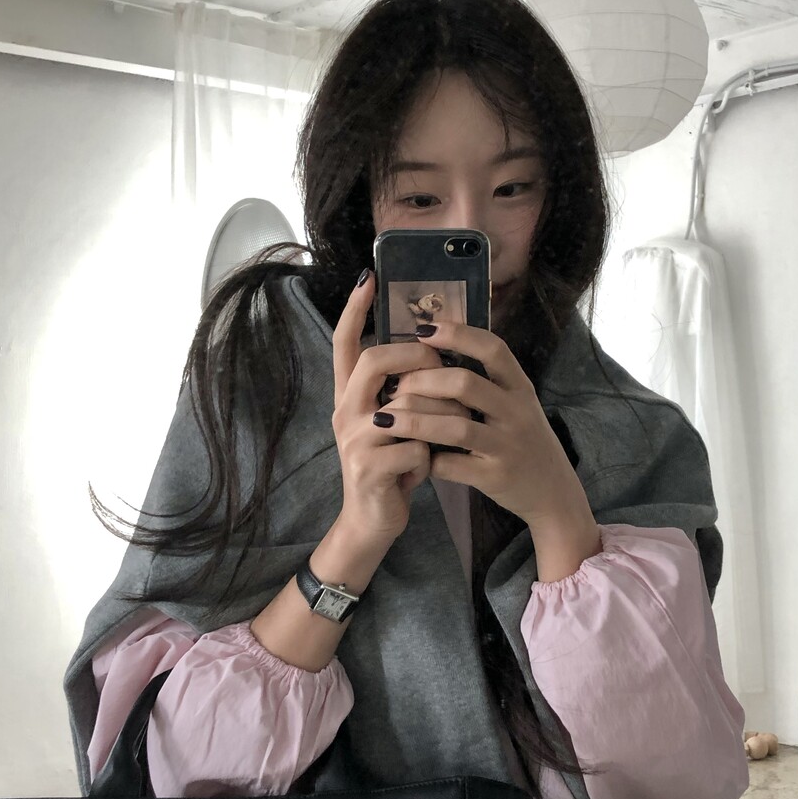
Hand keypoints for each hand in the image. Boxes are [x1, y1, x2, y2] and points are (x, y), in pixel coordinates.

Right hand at [331, 271, 462, 543]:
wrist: (372, 521)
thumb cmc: (392, 465)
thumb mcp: (393, 423)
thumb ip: (401, 390)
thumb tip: (432, 348)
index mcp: (350, 396)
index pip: (344, 343)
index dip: (354, 310)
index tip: (367, 277)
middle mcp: (345, 412)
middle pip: (374, 361)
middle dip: (415, 357)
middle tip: (440, 365)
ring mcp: (354, 441)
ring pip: (406, 405)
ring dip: (440, 414)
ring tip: (453, 427)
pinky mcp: (369, 469)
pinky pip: (416, 447)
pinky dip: (433, 456)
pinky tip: (430, 466)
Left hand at [381, 319, 584, 528]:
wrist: (554, 492)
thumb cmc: (523, 441)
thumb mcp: (517, 405)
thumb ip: (487, 381)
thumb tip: (436, 348)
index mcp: (520, 388)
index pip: (492, 349)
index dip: (457, 334)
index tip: (422, 330)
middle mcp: (517, 412)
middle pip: (465, 384)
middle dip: (423, 380)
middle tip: (396, 384)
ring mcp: (507, 446)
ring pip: (455, 426)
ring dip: (414, 421)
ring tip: (382, 420)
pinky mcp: (496, 476)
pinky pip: (453, 465)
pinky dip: (427, 459)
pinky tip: (408, 456)